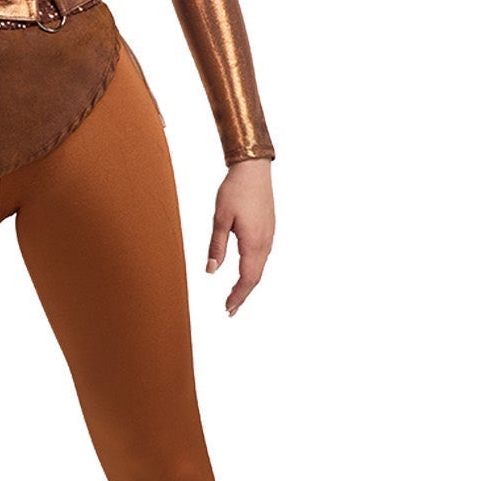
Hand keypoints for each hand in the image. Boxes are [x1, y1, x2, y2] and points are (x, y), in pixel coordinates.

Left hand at [205, 158, 272, 315]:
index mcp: (254, 242)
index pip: (248, 278)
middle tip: (230, 310)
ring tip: (235, 296)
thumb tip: (211, 270)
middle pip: (255, 277)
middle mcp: (265, 243)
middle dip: (243, 295)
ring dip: (248, 284)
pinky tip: (245, 273)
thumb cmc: (234, 191)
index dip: (238, 295)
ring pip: (260, 268)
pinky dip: (253, 270)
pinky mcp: (269, 230)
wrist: (253, 169)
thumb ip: (216, 246)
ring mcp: (269, 236)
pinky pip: (262, 257)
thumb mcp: (220, 219)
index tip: (228, 308)